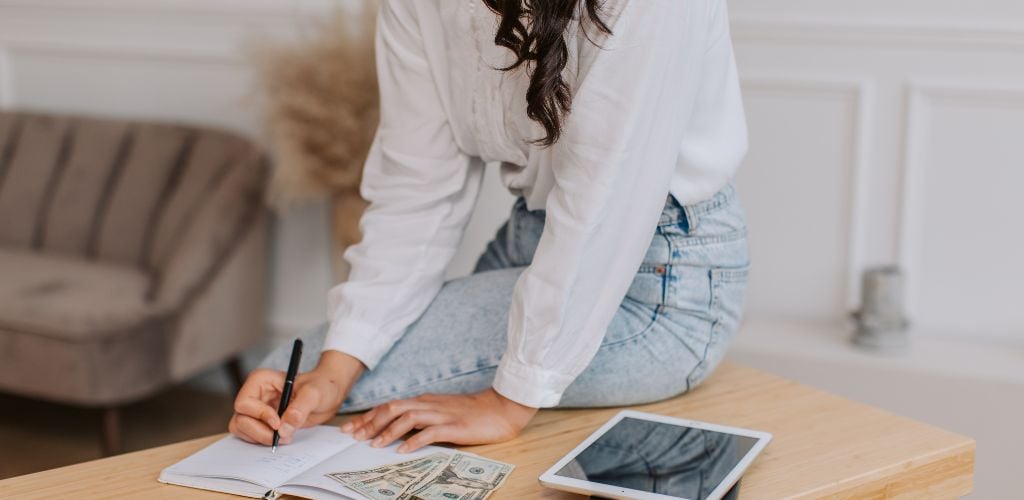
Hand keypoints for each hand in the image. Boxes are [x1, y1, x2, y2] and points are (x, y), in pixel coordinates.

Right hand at [228, 350, 363, 444]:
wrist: (328, 394)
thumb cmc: (321, 386)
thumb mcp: (314, 393)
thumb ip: (300, 408)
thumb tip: (284, 427)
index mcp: (261, 380)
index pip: (244, 402)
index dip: (259, 415)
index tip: (278, 423)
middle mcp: (254, 395)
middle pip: (240, 419)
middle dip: (260, 431)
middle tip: (282, 437)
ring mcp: (256, 409)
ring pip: (241, 429)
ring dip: (260, 438)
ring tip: (284, 437)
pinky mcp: (260, 422)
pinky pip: (250, 436)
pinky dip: (262, 441)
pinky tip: (281, 438)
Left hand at [341, 388, 537, 452]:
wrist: (501, 408)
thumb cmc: (472, 412)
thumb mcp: (442, 412)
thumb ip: (422, 418)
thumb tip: (399, 431)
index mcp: (424, 401)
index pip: (390, 406)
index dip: (368, 417)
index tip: (352, 428)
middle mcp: (429, 404)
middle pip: (392, 409)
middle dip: (370, 423)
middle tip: (354, 437)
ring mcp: (441, 414)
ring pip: (407, 418)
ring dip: (388, 432)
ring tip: (373, 445)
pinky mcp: (454, 426)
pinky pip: (430, 432)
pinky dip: (414, 441)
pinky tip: (404, 451)